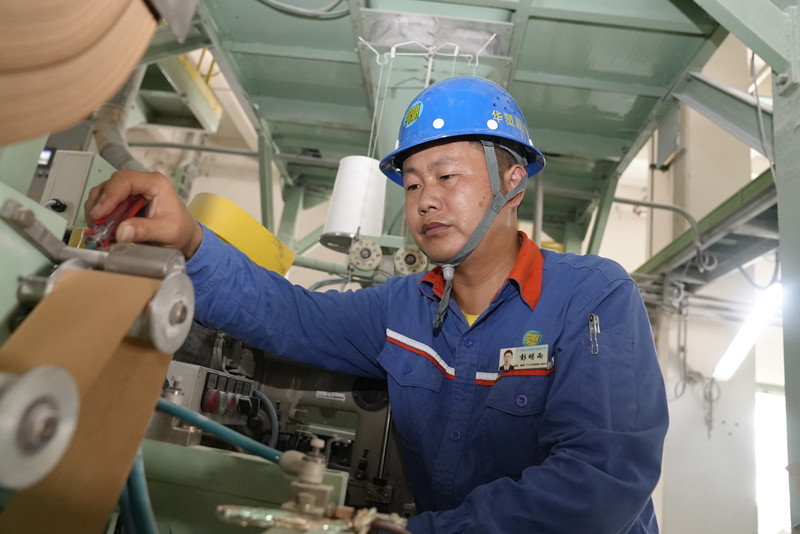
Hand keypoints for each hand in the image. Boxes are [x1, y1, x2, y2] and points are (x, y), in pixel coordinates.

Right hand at [84, 170, 202, 257]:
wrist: (184, 237)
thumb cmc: (180, 230)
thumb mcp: (167, 232)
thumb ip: (144, 230)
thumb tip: (121, 231)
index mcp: (155, 183)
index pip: (125, 181)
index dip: (109, 196)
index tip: (99, 213)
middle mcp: (142, 183)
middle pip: (111, 185)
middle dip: (100, 204)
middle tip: (96, 224)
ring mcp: (132, 191)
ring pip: (104, 193)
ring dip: (97, 211)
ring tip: (100, 229)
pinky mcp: (124, 202)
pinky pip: (104, 204)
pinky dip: (100, 217)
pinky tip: (104, 229)